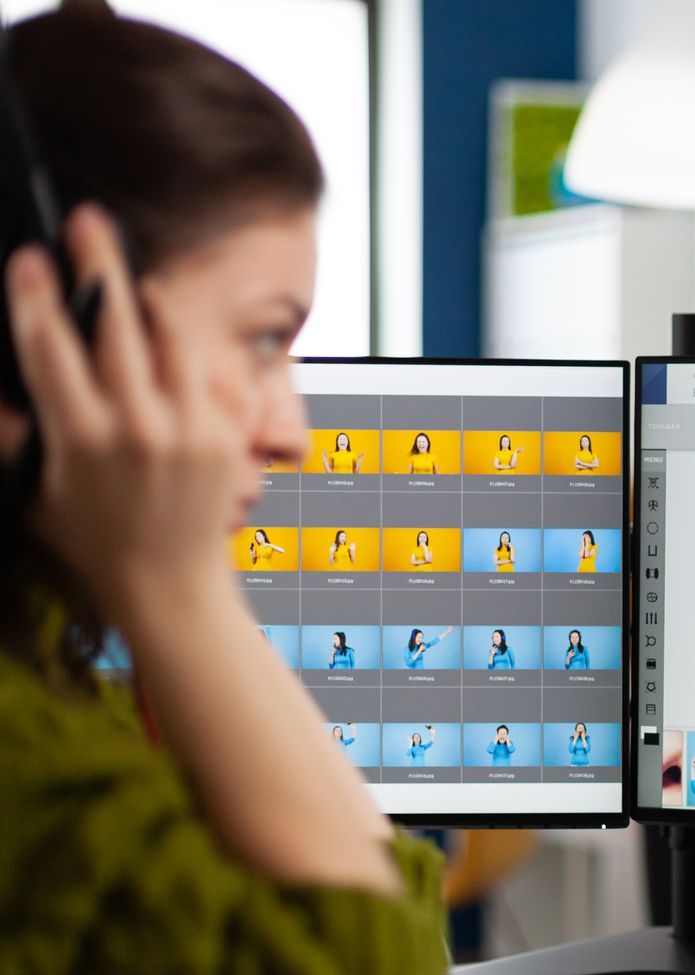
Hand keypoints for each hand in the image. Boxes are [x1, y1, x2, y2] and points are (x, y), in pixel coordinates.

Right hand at [5, 206, 249, 622]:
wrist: (169, 585)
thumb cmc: (92, 537)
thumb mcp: (34, 487)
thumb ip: (10, 430)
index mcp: (82, 439)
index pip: (51, 348)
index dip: (34, 296)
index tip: (27, 257)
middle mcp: (139, 428)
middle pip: (116, 324)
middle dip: (99, 263)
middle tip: (88, 219)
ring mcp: (189, 430)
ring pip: (171, 339)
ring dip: (150, 301)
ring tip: (133, 278)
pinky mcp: (225, 437)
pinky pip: (206, 375)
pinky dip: (185, 351)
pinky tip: (168, 335)